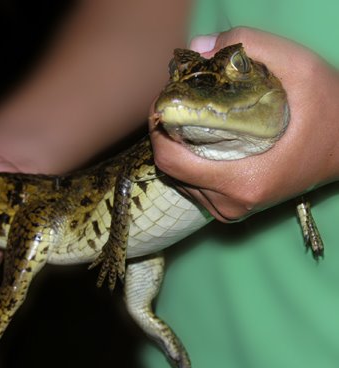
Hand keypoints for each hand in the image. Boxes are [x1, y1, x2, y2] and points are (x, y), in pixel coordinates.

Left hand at [150, 27, 338, 221]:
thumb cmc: (328, 110)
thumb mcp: (299, 66)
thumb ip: (251, 45)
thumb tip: (199, 49)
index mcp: (242, 181)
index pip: (171, 163)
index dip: (158, 131)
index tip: (163, 104)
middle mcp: (232, 204)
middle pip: (171, 172)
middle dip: (165, 136)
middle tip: (174, 106)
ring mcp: (232, 210)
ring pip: (181, 181)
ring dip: (175, 150)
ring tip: (186, 120)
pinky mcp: (233, 209)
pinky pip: (194, 188)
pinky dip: (188, 164)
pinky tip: (197, 141)